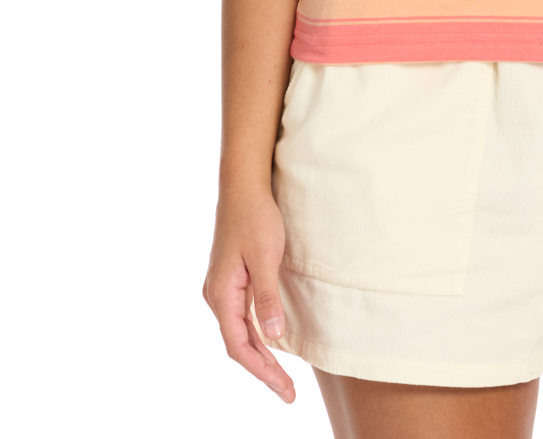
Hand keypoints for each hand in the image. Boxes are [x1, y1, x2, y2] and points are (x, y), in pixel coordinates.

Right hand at [202, 189, 295, 402]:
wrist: (244, 187)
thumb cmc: (255, 218)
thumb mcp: (266, 258)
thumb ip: (268, 298)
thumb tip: (274, 338)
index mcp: (221, 294)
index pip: (239, 346)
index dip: (262, 371)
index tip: (285, 389)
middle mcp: (217, 295)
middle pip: (238, 344)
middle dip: (263, 370)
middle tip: (289, 392)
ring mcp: (222, 288)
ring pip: (239, 332)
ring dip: (260, 355)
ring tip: (282, 377)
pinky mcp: (231, 279)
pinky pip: (242, 317)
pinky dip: (257, 335)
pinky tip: (272, 343)